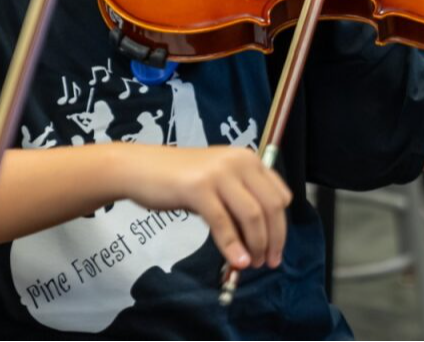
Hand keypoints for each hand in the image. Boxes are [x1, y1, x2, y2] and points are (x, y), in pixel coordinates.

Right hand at [119, 144, 291, 270]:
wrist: (142, 167)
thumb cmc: (180, 178)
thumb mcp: (218, 184)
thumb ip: (238, 203)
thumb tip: (259, 240)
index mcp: (248, 159)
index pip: (280, 194)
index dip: (281, 224)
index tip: (276, 246)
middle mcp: (239, 161)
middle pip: (271, 206)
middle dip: (274, 238)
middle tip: (269, 262)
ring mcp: (219, 173)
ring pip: (252, 215)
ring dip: (257, 245)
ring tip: (252, 264)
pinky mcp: (199, 188)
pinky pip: (223, 222)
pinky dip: (233, 246)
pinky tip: (237, 261)